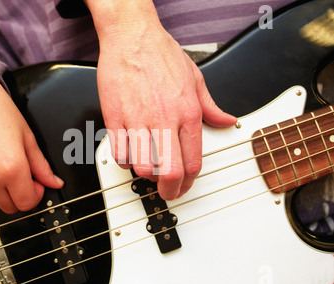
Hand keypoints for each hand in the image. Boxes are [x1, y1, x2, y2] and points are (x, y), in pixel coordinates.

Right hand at [0, 64, 63, 213]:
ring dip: (2, 192)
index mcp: (11, 169)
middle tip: (22, 175)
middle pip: (11, 207)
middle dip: (21, 194)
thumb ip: (41, 165)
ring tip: (3, 167)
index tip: (36, 183)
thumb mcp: (26, 136)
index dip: (36, 194)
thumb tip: (54, 182)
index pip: (28, 203)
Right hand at [85, 0, 236, 199]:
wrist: (132, 36)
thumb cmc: (161, 55)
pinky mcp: (115, 117)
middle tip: (166, 191)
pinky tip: (130, 153)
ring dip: (146, 174)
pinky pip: (120, 153)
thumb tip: (227, 121)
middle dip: (169, 190)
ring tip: (147, 168)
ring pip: (142, 167)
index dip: (188, 184)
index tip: (183, 187)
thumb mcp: (196, 78)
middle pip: (169, 172)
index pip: (192, 163)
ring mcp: (137, 120)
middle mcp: (164, 119)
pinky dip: (125, 160)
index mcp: (187, 113)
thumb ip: (211, 106)